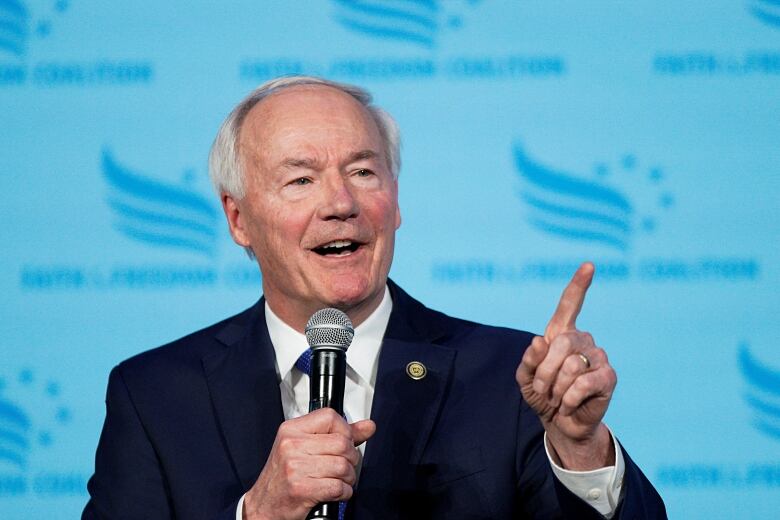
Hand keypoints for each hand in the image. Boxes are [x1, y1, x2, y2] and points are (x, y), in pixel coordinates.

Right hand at [243, 408, 375, 519]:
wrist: (263, 506)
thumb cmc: (283, 476)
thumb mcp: (303, 447)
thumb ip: (338, 435)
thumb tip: (368, 426)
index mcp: (291, 430)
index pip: (330, 417)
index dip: (345, 431)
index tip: (344, 442)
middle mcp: (291, 445)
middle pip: (342, 443)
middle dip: (351, 459)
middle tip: (343, 466)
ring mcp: (295, 467)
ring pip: (343, 466)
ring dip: (348, 478)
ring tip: (339, 480)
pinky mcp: (301, 489)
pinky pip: (338, 487)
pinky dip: (344, 492)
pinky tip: (335, 492)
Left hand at [516, 262, 616, 469]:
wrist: (560, 422)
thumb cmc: (543, 395)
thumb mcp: (525, 379)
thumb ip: (528, 360)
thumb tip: (539, 341)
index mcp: (561, 334)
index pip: (570, 304)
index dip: (579, 284)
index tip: (589, 265)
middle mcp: (583, 340)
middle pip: (561, 343)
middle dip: (544, 371)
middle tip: (543, 390)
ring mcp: (598, 356)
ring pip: (570, 366)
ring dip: (556, 388)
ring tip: (557, 398)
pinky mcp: (608, 376)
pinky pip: (582, 384)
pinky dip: (569, 399)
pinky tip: (570, 404)